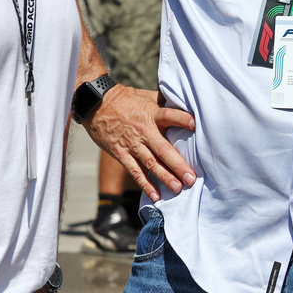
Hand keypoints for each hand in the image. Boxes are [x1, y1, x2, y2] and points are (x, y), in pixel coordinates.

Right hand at [83, 86, 196, 200]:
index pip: (170, 115)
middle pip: (163, 149)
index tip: (196, 125)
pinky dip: (145, 184)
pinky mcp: (121, 153)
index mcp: (152, 114)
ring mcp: (132, 144)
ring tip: (178, 188)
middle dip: (178, 165)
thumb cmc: (127, 100)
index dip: (182, 119)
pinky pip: (135, 171)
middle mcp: (144, 131)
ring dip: (164, 177)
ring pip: (151, 163)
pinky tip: (156, 196)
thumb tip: (185, 102)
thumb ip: (165, 102)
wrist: (97, 105)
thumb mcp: (147, 96)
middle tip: (191, 178)